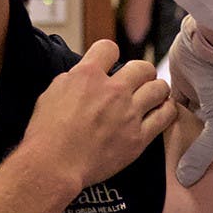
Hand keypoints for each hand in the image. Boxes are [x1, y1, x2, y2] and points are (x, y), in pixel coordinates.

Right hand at [25, 39, 176, 190]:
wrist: (54, 165)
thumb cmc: (46, 134)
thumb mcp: (52, 93)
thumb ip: (74, 79)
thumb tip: (84, 75)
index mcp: (88, 76)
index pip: (109, 48)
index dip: (110, 54)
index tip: (111, 63)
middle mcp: (113, 90)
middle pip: (143, 67)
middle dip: (141, 72)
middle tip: (139, 81)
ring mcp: (129, 113)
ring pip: (159, 88)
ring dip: (157, 89)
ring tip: (154, 95)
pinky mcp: (139, 137)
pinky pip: (165, 116)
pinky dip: (166, 110)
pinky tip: (162, 111)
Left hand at [167, 16, 212, 185]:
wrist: (212, 44)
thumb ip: (202, 153)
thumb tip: (186, 179)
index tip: (200, 184)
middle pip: (204, 140)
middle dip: (191, 154)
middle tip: (173, 173)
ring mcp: (200, 99)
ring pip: (186, 124)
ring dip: (175, 135)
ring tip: (158, 156)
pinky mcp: (182, 86)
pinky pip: (171, 107)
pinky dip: (163, 115)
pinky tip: (151, 128)